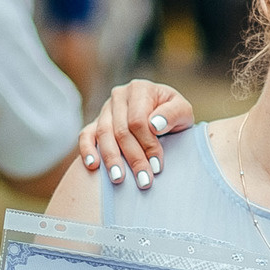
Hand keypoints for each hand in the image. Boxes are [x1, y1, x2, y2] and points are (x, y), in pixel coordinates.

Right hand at [77, 81, 192, 188]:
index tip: (157, 166)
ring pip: (104, 135)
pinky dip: (87, 149)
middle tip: (144, 181)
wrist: (162, 116)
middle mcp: (119, 96)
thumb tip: (154, 125)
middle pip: (121, 130)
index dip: (148, 144)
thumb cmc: (173, 116)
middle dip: (133, 158)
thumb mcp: (183, 111)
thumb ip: (173, 114)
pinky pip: (86, 135)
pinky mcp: (96, 122)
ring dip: (111, 159)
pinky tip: (93, 166)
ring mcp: (105, 109)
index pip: (139, 120)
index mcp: (140, 89)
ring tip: (120, 179)